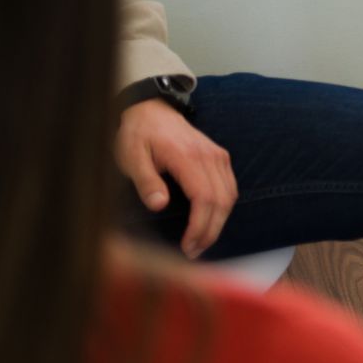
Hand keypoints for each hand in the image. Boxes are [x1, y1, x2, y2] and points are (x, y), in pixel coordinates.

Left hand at [115, 99, 235, 257]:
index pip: (204, 198)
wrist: (152, 110)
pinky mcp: (220, 157)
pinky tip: (210, 221)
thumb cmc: (138, 135)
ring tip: (201, 242)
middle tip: (193, 252)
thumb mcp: (132, 157)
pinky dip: (224, 208)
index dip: (199, 226)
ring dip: (219, 222)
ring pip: (230, 196)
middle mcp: (209, 156)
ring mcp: (218, 155)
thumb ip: (145, 181)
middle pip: (221, 200)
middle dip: (210, 231)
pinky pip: (230, 187)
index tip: (187, 246)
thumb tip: (159, 205)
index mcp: (187, 157)